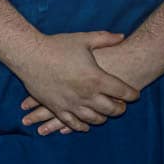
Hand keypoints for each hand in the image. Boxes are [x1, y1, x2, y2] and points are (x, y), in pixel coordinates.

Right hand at [11, 31, 138, 134]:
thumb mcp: (83, 39)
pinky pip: (73, 123)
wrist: (29, 55)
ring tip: (105, 114)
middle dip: (120, 108)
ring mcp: (72, 104)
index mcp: (96, 78)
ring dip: (103, 118)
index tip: (135, 94)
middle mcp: (86, 94)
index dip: (132, 94)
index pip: (123, 91)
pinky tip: (86, 125)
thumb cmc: (56, 46)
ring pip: (94, 119)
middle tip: (122, 105)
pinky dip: (82, 126)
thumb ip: (105, 39)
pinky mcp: (57, 108)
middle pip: (112, 109)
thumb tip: (122, 36)